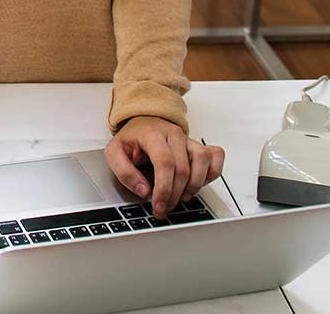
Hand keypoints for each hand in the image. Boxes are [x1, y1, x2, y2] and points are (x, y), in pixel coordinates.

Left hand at [105, 116, 224, 218]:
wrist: (142, 122)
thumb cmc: (131, 139)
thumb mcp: (114, 153)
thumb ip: (124, 172)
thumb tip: (144, 191)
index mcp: (152, 134)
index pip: (165, 162)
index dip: (163, 188)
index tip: (158, 206)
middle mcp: (174, 134)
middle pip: (183, 167)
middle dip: (175, 194)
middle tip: (165, 208)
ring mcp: (189, 139)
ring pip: (203, 159)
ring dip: (195, 184)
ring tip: (181, 197)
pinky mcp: (198, 145)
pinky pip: (215, 156)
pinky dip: (212, 172)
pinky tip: (198, 183)